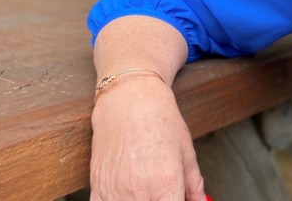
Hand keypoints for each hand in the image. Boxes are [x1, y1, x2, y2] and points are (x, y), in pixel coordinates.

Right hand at [89, 77, 206, 200]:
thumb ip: (194, 184)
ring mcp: (115, 192)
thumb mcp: (186, 152)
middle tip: (165, 192)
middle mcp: (139, 192)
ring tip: (148, 190)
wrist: (130, 99)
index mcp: (166, 184)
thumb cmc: (160, 120)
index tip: (179, 200)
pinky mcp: (97, 187)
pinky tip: (128, 194)